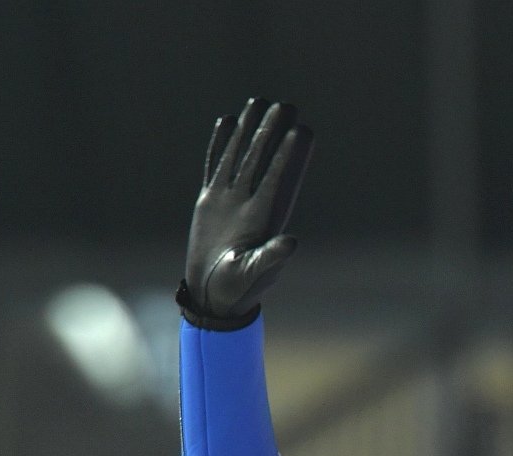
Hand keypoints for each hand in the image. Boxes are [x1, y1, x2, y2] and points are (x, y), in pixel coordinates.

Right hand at [178, 97, 313, 327]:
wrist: (212, 296)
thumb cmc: (237, 290)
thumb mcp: (255, 274)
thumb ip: (272, 257)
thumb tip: (292, 242)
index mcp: (264, 218)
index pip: (279, 178)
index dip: (290, 155)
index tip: (302, 130)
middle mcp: (250, 203)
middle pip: (263, 159)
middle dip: (274, 133)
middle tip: (287, 105)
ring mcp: (229, 199)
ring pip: (240, 156)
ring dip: (250, 130)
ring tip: (259, 101)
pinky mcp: (210, 202)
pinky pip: (216, 166)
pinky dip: (219, 145)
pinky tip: (226, 121)